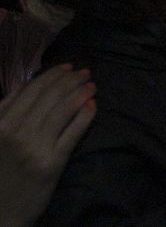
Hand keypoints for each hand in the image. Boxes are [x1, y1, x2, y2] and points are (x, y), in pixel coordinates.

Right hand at [0, 64, 95, 226]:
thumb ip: (2, 111)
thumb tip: (21, 87)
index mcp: (0, 123)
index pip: (31, 90)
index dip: (53, 75)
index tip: (68, 66)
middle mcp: (17, 132)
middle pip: (50, 97)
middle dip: (70, 80)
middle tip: (86, 72)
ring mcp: (35, 148)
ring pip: (63, 110)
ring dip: (80, 93)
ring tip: (92, 84)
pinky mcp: (52, 163)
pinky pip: (72, 133)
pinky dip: (85, 116)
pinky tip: (93, 104)